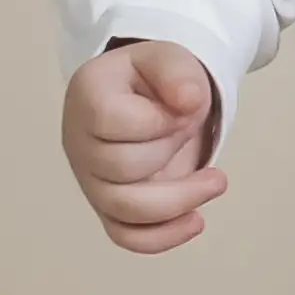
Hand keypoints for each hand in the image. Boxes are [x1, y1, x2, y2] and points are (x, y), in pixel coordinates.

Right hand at [62, 40, 227, 252]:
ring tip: (216, 181)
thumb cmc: (151, 79)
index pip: (114, 121)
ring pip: (126, 210)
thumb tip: (188, 101)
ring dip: (180, 199)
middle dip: (170, 149)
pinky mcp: (109, 208)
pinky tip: (196, 220)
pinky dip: (164, 237)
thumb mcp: (168, 58)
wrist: (144, 99)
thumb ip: (177, 71)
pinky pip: (127, 237)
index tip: (181, 106)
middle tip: (187, 129)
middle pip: (123, 167)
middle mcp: (78, 142)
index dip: (158, 119)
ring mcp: (90, 180)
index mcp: (87, 97)